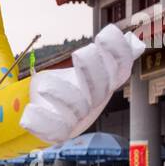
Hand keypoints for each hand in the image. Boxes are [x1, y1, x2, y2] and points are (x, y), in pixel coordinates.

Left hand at [20, 25, 144, 143]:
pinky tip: (31, 110)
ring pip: (78, 108)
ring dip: (63, 94)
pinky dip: (43, 120)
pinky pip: (55, 129)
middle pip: (100, 88)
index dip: (117, 52)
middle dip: (92, 69)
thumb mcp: (87, 69)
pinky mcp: (59, 131)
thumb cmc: (72, 88)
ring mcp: (78, 118)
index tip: (104, 34)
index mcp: (105, 85)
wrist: (49, 116)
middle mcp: (94, 102)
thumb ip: (107, 55)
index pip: (120, 69)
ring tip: (43, 84)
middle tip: (79, 53)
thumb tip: (133, 39)